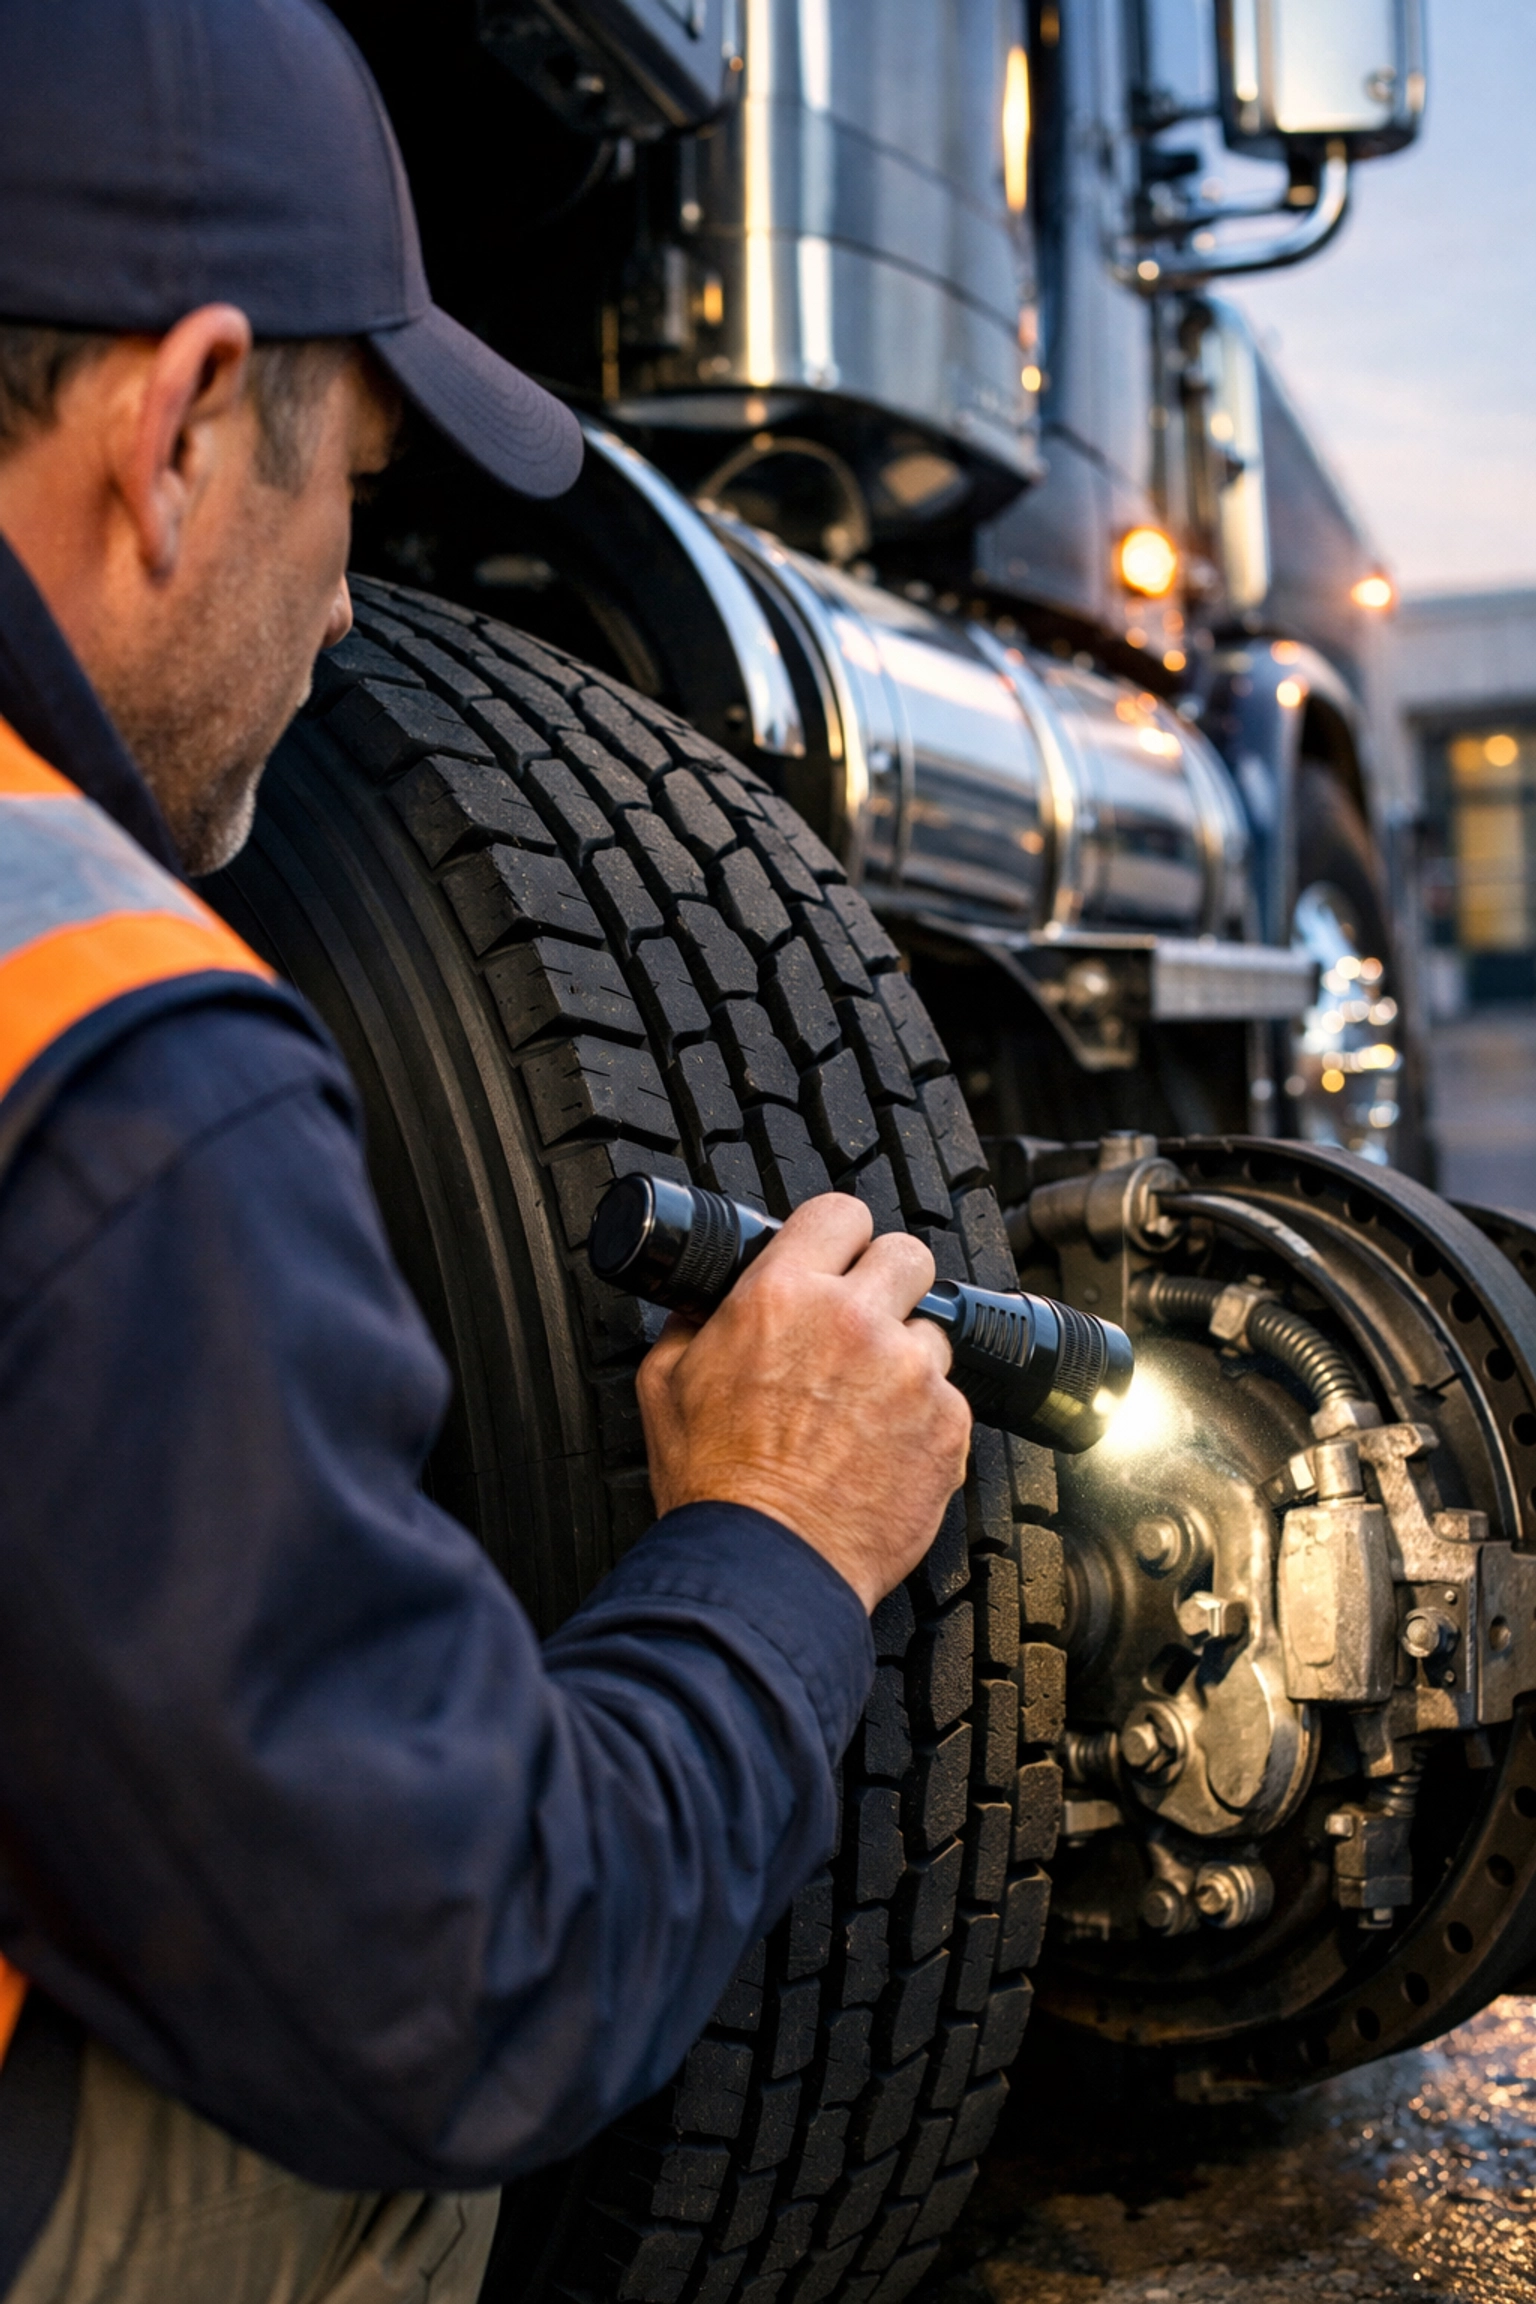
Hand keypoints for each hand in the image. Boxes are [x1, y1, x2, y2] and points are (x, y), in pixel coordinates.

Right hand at [636, 1194, 971, 1611]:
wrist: (766, 1568)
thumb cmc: (715, 1488)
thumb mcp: (664, 1385)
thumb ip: (690, 1326)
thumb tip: (702, 1305)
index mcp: (782, 1296)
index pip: (840, 1213)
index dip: (839, 1234)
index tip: (838, 1255)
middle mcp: (855, 1321)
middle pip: (908, 1253)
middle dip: (889, 1281)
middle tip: (864, 1321)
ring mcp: (910, 1372)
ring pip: (932, 1332)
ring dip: (905, 1358)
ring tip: (864, 1408)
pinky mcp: (948, 1425)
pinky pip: (949, 1399)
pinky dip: (923, 1420)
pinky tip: (881, 1451)